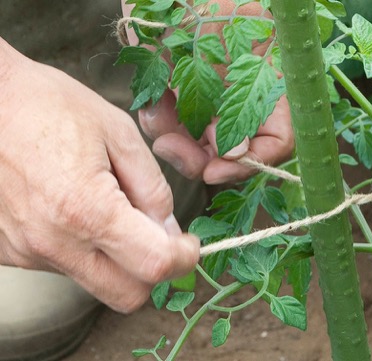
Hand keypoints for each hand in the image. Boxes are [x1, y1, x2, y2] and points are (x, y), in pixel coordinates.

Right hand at [0, 39, 199, 312]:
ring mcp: (26, 252)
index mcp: (86, 208)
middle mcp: (53, 242)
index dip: (184, 258)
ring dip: (115, 257)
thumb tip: (170, 229)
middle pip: (127, 295)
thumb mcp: (118, 132)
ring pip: (95, 281)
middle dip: (153, 271)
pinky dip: (82, 248)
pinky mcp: (8, 252)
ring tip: (105, 205)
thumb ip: (152, 187)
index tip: (190, 244)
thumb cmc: (46, 104)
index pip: (154, 266)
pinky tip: (73, 207)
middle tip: (160, 237)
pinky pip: (63, 265)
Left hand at [121, 0, 293, 183]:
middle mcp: (242, 102)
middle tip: (171, 148)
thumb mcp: (237, 43)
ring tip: (158, 110)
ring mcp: (209, 102)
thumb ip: (242, 96)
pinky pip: (168, 126)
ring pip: (195, 146)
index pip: (275, 144)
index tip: (215, 171)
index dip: (249, 164)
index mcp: (269, 89)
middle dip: (198, 158)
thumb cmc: (222, 4)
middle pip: (230, 155)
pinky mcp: (177, 96)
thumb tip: (236, 152)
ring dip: (172, 137)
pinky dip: (157, 120)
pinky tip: (153, 101)